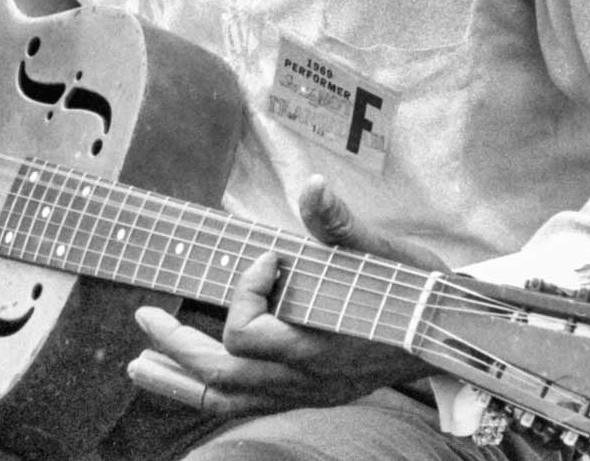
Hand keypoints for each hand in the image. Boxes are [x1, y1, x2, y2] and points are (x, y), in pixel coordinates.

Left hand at [131, 176, 445, 417]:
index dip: (243, 291)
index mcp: (316, 345)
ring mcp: (304, 390)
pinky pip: (245, 404)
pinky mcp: (308, 393)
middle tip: (144, 318)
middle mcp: (303, 377)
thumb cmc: (414, 289)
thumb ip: (338, 223)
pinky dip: (208, 392)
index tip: (267, 256)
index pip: (246, 333)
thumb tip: (313, 186)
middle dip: (176, 345)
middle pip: (220, 375)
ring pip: (226, 399)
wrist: (449, 332)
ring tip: (140, 364)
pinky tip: (187, 378)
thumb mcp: (380, 250)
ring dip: (178, 380)